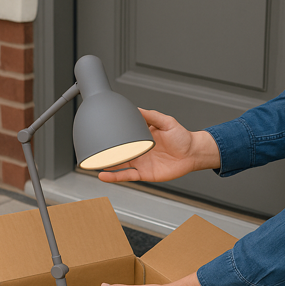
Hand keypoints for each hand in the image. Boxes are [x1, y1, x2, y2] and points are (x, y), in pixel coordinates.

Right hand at [97, 108, 220, 182]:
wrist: (193, 153)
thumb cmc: (182, 137)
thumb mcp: (166, 122)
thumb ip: (151, 116)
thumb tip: (137, 109)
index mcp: (141, 138)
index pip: (123, 137)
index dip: (112, 137)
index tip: (100, 134)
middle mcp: (138, 151)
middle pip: (117, 152)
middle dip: (104, 153)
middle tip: (91, 151)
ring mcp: (140, 163)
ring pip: (118, 165)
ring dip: (105, 165)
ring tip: (92, 164)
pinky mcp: (144, 174)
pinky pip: (126, 176)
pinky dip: (114, 177)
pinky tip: (104, 175)